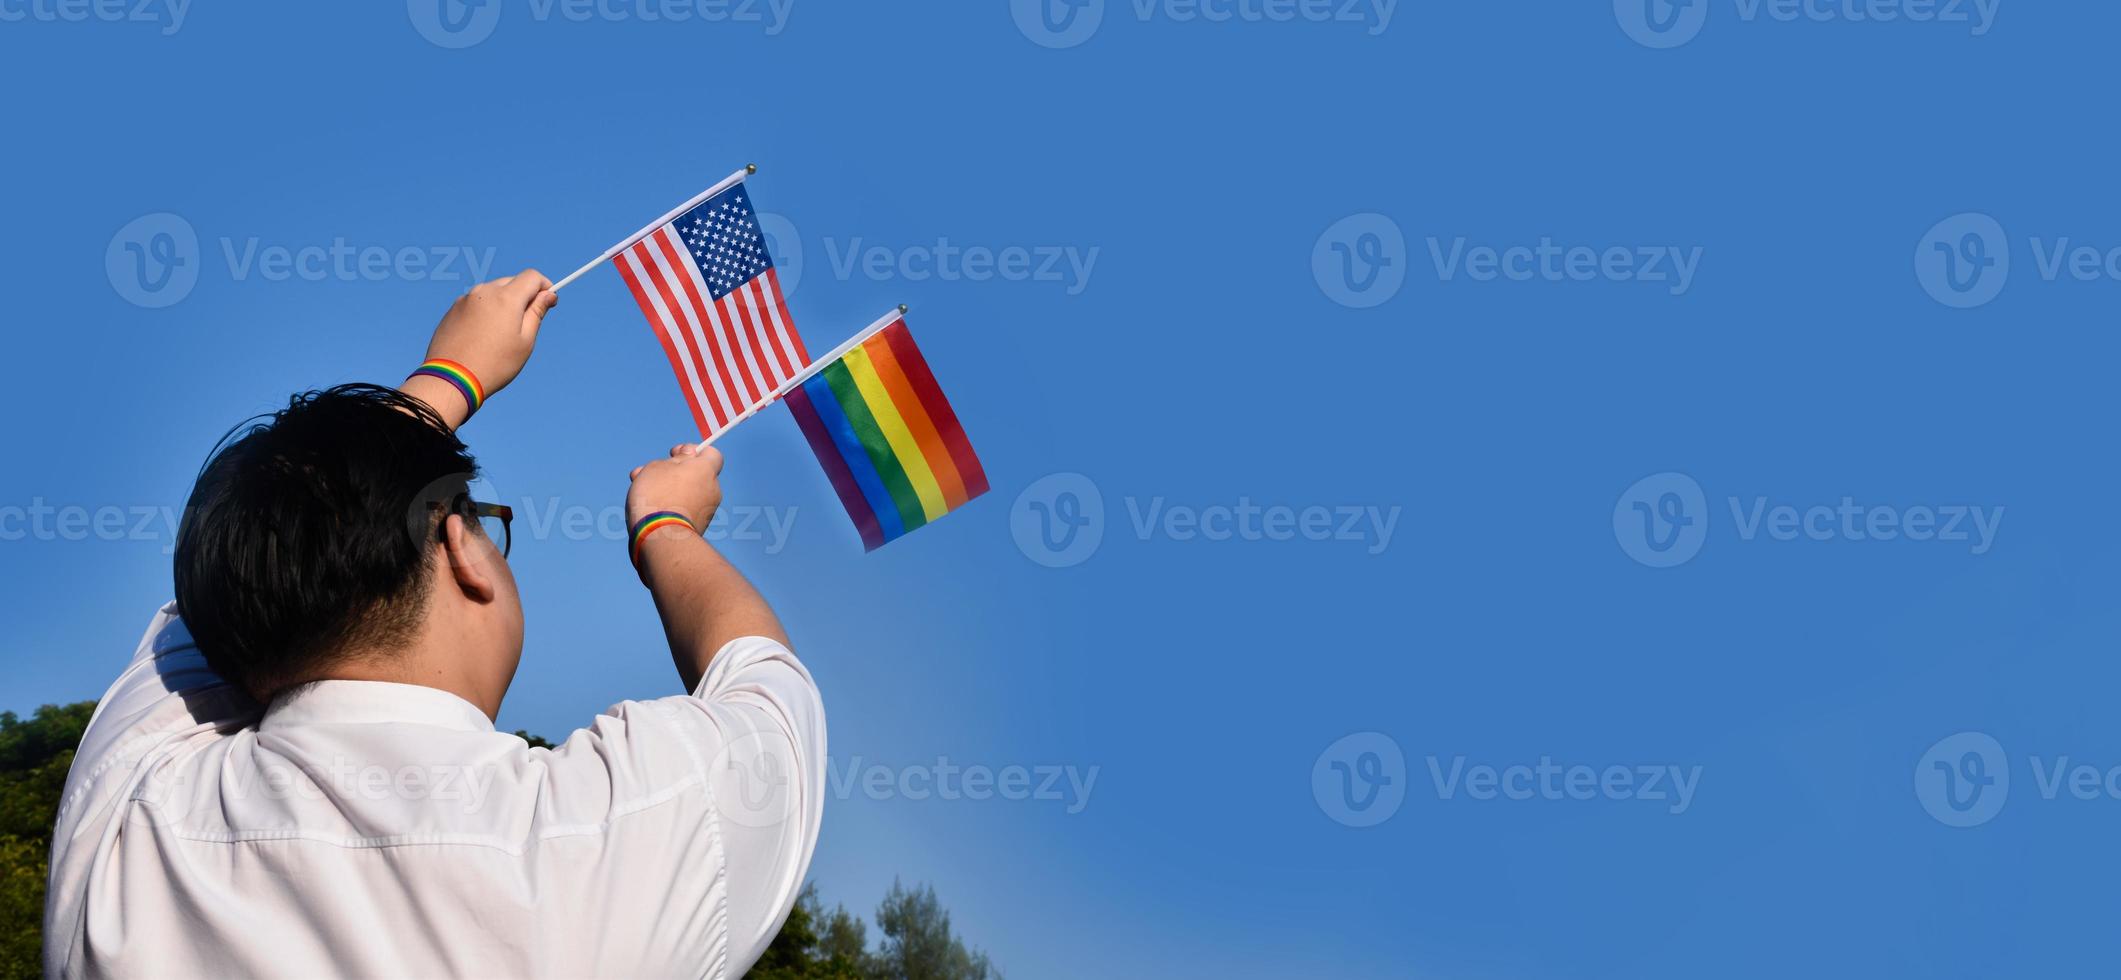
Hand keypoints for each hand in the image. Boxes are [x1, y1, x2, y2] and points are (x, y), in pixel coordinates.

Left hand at [422, 269, 558, 401]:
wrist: (452, 379)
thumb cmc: (494, 364)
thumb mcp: (524, 341)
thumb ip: (537, 313)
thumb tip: (548, 294)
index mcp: (506, 298)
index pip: (532, 277)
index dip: (545, 286)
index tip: (549, 301)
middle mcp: (485, 292)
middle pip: (512, 282)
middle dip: (524, 295)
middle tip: (525, 322)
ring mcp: (466, 299)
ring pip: (493, 292)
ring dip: (503, 303)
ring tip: (500, 334)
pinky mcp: (453, 309)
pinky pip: (476, 303)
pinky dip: (485, 311)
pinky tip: (483, 336)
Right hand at [628, 444, 724, 534]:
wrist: (662, 539)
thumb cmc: (657, 496)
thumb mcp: (658, 467)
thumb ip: (673, 459)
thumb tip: (686, 457)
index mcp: (706, 470)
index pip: (711, 454)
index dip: (693, 451)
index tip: (675, 453)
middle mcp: (712, 489)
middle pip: (694, 474)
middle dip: (672, 471)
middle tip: (648, 471)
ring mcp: (707, 510)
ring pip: (687, 492)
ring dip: (667, 489)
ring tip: (640, 490)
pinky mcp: (698, 527)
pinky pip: (685, 509)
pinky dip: (671, 506)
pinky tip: (650, 509)